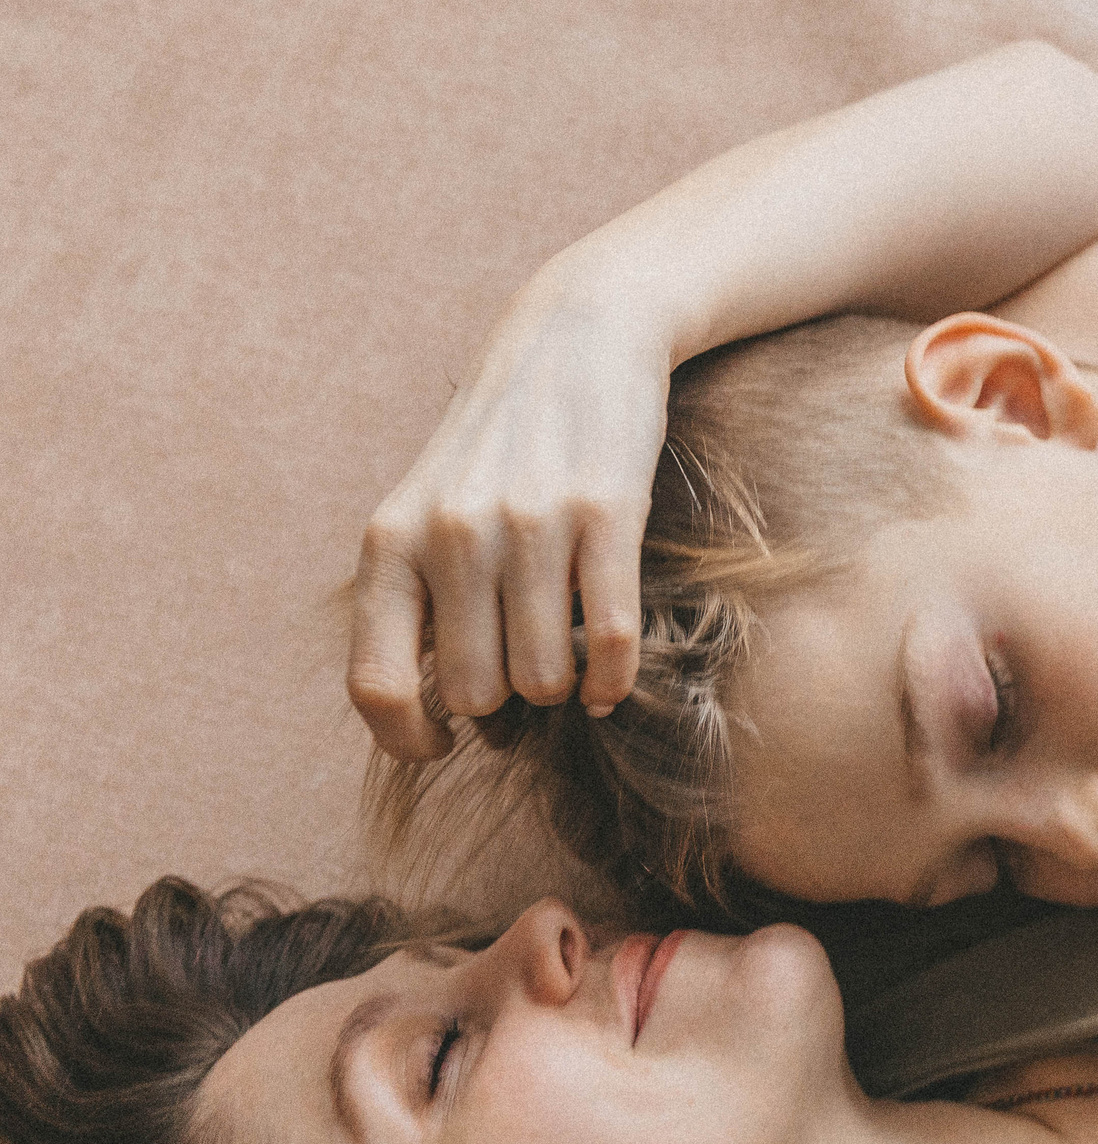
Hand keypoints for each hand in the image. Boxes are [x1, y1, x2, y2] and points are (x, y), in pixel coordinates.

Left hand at [349, 275, 667, 759]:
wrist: (575, 339)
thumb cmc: (501, 443)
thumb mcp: (429, 509)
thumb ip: (418, 596)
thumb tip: (435, 713)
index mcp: (391, 540)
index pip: (375, 684)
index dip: (408, 738)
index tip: (443, 742)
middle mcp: (451, 535)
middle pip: (476, 695)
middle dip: (507, 704)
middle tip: (525, 675)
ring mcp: (528, 525)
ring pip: (543, 678)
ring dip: (563, 687)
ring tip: (568, 662)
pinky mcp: (605, 516)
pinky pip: (609, 643)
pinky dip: (615, 679)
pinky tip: (611, 677)